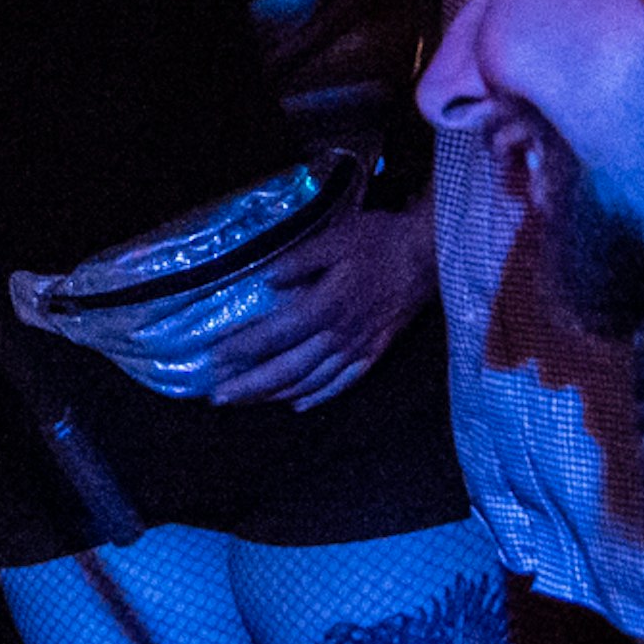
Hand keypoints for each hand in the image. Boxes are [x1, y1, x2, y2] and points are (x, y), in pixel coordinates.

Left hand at [101, 190, 438, 412]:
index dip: (242, 348)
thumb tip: (267, 283)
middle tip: (218, 396)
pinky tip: (298, 405)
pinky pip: (343, 384)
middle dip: (250, 385)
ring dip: (275, 394)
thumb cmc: (379, 240)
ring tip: (246, 401)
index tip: (214, 358)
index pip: (275, 335)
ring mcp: (359, 348)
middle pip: (287, 369)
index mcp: (326, 306)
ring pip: (311, 382)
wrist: (429, 253)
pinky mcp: (375, 352)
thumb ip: (298, 262)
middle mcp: (340, 335)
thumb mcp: (334, 238)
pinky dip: (318, 397)